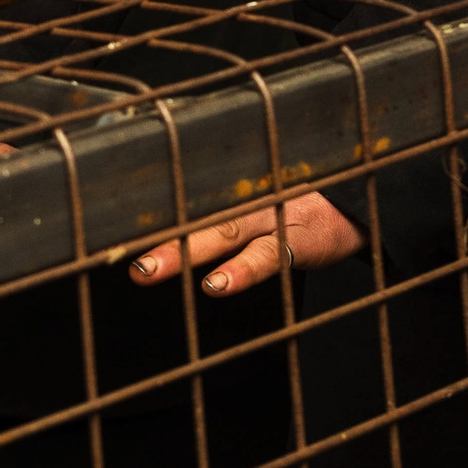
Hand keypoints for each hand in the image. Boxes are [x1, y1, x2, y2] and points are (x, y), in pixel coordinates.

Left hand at [126, 191, 361, 296]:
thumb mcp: (263, 187)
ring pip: (221, 232)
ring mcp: (273, 213)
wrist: (367, 200)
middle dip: (152, 227)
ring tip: (149, 270)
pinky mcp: (300, 238)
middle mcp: (248, 193)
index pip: (183, 190)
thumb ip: (223, 197)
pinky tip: (217, 285)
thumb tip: (173, 208)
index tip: (101, 216)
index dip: (145, 205)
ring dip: (184, 251)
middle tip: (112, 245)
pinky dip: (241, 271)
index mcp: (235, 183)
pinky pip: (267, 256)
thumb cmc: (308, 196)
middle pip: (192, 209)